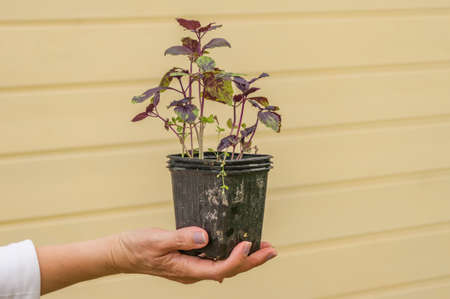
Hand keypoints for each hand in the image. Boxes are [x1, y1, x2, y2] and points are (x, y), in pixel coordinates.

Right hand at [109, 227, 276, 283]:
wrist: (122, 253)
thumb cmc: (137, 247)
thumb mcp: (157, 240)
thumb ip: (181, 238)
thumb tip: (204, 237)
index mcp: (186, 270)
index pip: (219, 269)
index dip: (236, 258)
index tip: (249, 243)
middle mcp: (193, 272)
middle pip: (228, 270)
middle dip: (252, 261)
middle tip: (272, 249)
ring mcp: (192, 268)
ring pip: (224, 266)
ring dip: (245, 258)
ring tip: (263, 248)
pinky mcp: (190, 260)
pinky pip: (216, 260)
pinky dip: (230, 253)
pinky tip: (237, 246)